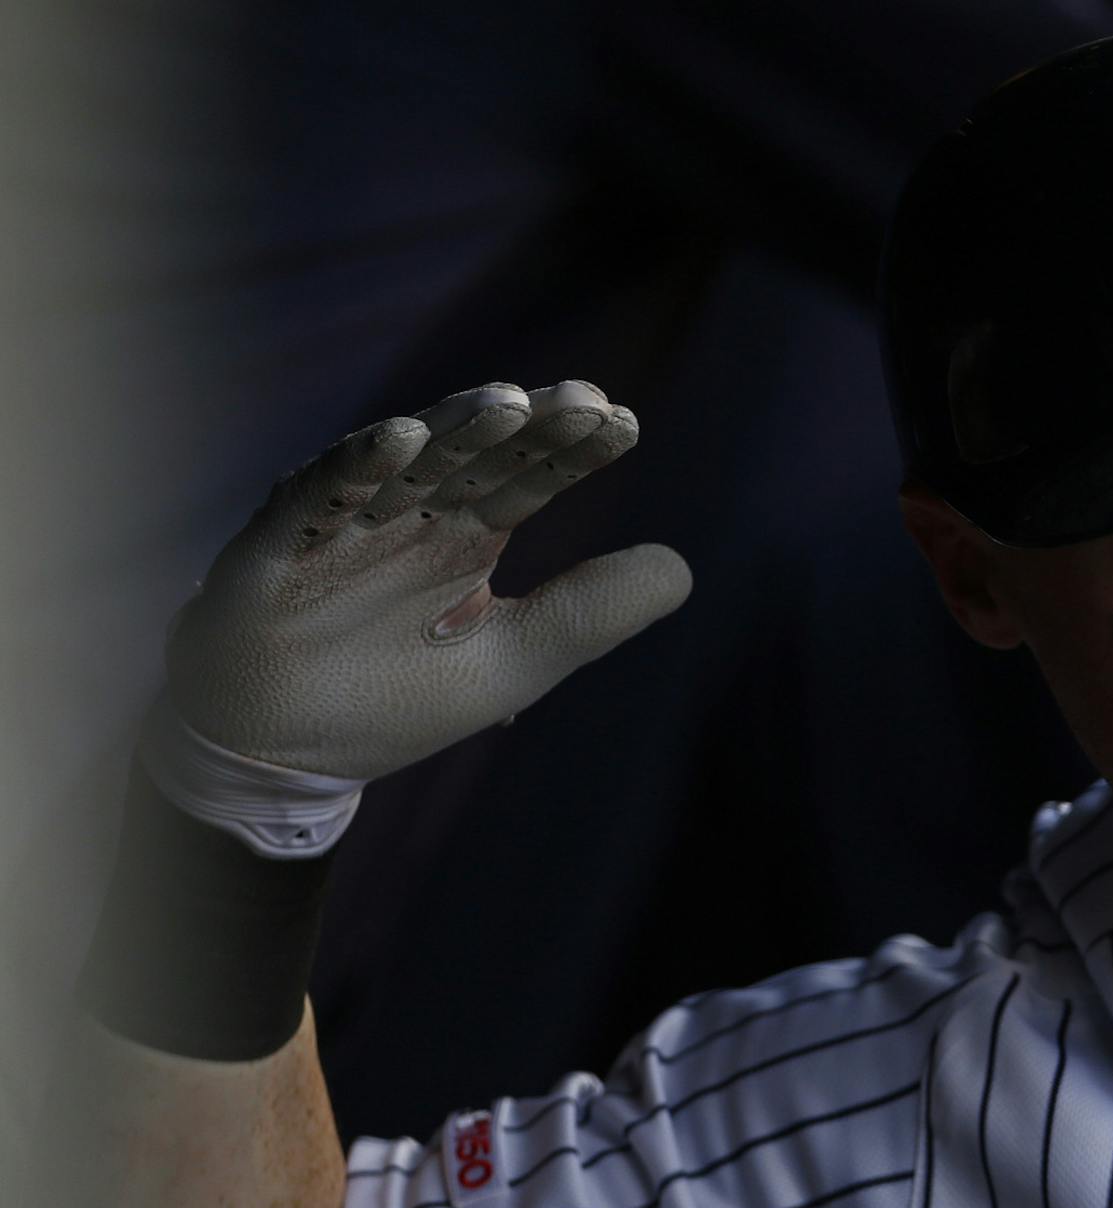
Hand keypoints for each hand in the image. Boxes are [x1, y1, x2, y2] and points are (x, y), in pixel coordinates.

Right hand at [164, 381, 692, 779]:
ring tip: (507, 401)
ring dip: (454, 427)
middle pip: (479, 453)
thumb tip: (682, 569)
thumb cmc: (394, 697)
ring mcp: (348, 520)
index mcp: (469, 534)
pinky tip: (401, 440)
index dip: (577, 450)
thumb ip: (591, 615)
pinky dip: (358, 466)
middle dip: (528, 423)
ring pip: (407, 459)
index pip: (534, 475)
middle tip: (584, 400)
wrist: (279, 751)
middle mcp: (414, 513)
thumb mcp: (513, 662)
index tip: (626, 424)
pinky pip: (320, 493)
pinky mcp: (282, 541)